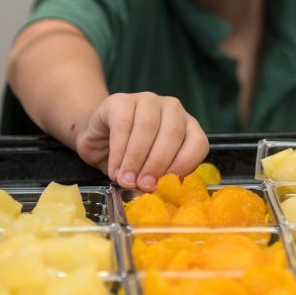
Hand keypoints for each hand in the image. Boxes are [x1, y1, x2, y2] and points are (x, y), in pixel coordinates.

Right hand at [72, 92, 208, 191]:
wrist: (98, 137)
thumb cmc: (129, 156)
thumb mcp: (149, 169)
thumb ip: (157, 178)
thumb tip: (152, 194)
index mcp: (188, 127)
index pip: (197, 143)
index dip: (183, 166)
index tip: (165, 186)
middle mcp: (172, 109)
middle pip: (172, 134)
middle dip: (157, 164)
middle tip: (143, 185)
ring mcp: (148, 100)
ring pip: (147, 127)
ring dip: (136, 159)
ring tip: (126, 180)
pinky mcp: (121, 100)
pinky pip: (123, 125)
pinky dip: (118, 152)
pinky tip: (114, 169)